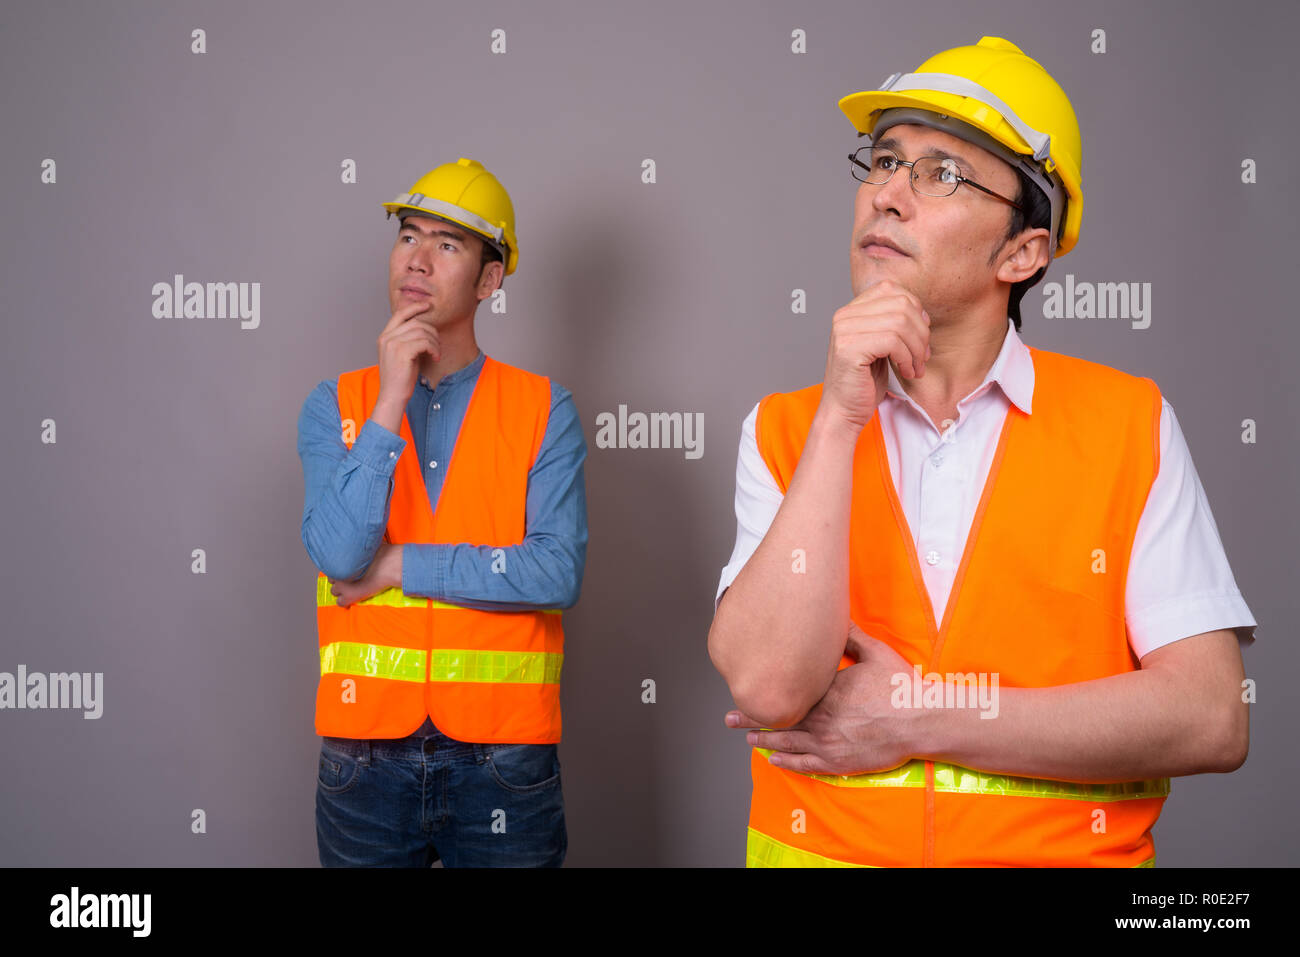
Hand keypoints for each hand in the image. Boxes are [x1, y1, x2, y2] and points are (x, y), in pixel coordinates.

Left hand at [328, 543, 400, 607]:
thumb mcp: (366, 544)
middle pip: (331, 578)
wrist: (389, 566)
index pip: (330, 566)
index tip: (348, 569)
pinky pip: (340, 602)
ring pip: (334, 591)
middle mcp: (337, 572)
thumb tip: (356, 540)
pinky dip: (346, 601)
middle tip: (351, 577)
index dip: (341, 568)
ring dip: (341, 589)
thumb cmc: (381, 553)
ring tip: (352, 587)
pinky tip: (353, 597)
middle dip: (340, 578)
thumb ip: (356, 546)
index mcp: (339, 559)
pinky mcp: (349, 597)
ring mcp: (342, 586)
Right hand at [375, 299, 440, 413]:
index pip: (400, 314)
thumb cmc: (400, 378)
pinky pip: (425, 342)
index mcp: (384, 337)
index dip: (415, 307)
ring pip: (422, 332)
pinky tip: (435, 357)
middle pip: (415, 323)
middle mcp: (387, 338)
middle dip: (431, 331)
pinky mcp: (402, 352)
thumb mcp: (402, 354)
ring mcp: (393, 344)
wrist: (392, 396)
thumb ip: (408, 339)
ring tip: (436, 353)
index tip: (428, 306)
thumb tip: (425, 328)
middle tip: (438, 344)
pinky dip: (434, 348)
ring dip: (434, 342)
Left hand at [725, 622, 921, 774]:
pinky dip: (786, 762)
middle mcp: (820, 717)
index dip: (766, 691)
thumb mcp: (875, 652)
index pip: (787, 690)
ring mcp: (827, 741)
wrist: (920, 720)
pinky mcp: (838, 761)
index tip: (748, 687)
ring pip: (786, 742)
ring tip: (747, 738)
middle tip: (729, 718)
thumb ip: (850, 636)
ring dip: (763, 740)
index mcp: (825, 690)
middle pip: (779, 718)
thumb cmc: (900, 686)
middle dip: (751, 718)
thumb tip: (835, 618)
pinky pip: (805, 764)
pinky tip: (773, 760)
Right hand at [819, 279, 930, 433]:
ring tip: (915, 367)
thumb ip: (893, 323)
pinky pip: (893, 341)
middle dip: (921, 332)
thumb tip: (922, 313)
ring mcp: (844, 330)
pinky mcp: (849, 348)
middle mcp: (844, 315)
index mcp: (851, 311)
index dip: (914, 309)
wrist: (843, 412)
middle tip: (922, 356)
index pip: (890, 289)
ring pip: (901, 322)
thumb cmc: (864, 382)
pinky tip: (905, 372)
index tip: (919, 336)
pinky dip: (907, 358)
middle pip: (901, 304)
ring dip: (917, 348)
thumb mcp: (882, 346)